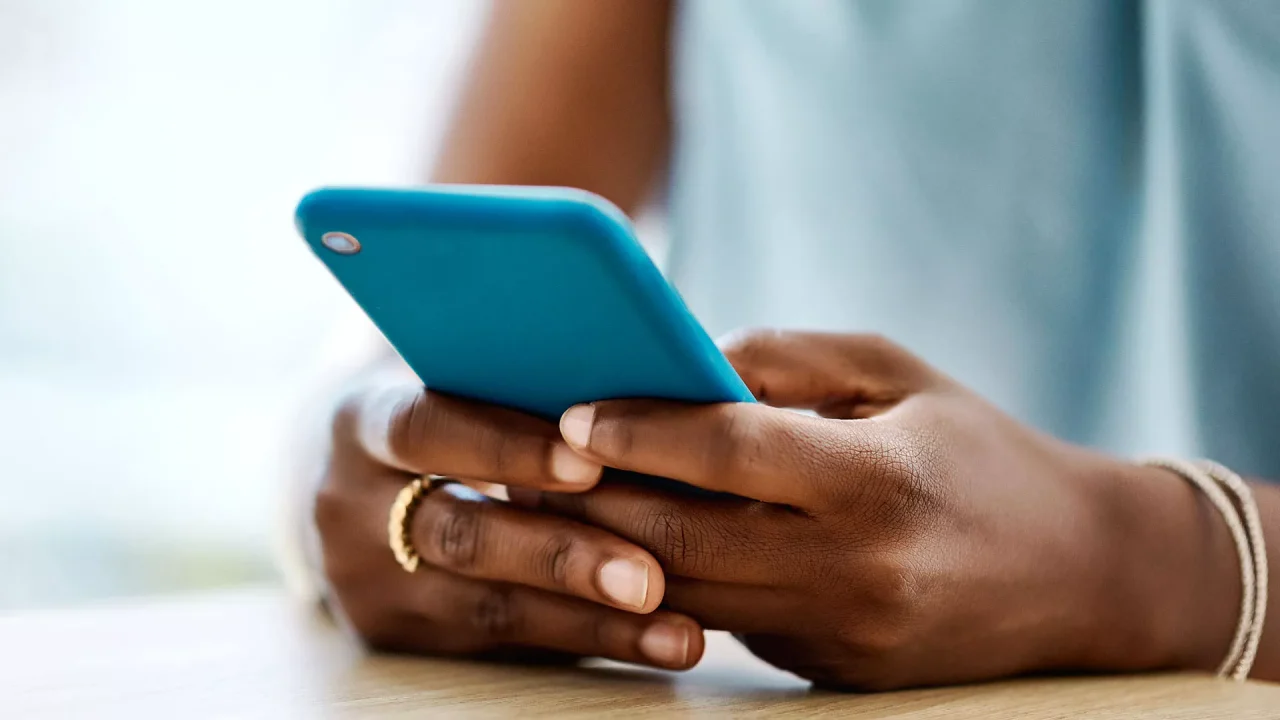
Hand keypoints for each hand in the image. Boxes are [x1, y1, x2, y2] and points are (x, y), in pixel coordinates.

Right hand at [311, 367, 704, 668]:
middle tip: (647, 577)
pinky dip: (587, 641)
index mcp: (363, 422)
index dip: (507, 447)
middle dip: (561, 556)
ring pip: (489, 607)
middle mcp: (350, 506)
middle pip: (460, 534)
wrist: (361, 483)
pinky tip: (654, 642)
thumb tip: (655, 382)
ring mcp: (369, 582)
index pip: (428, 429)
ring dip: (593, 621)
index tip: (591, 462)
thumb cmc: (449, 412)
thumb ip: (524, 384)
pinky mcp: (399, 637)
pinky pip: (505, 644)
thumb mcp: (456, 383)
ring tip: (678, 633)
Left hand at [537, 331, 1238, 688]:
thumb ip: (786, 362)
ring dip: (612, 552)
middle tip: (529, 465)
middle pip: (684, 540)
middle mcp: (856, 572)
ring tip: (555, 505)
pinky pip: (729, 623)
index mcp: (877, 483)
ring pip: (690, 595)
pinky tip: (632, 544)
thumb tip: (681, 365)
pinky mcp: (831, 672)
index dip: (640, 430)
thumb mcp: (898, 375)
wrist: (1080, 575)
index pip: (728, 455)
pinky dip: (674, 583)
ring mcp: (841, 636)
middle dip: (593, 502)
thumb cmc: (977, 450)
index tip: (571, 412)